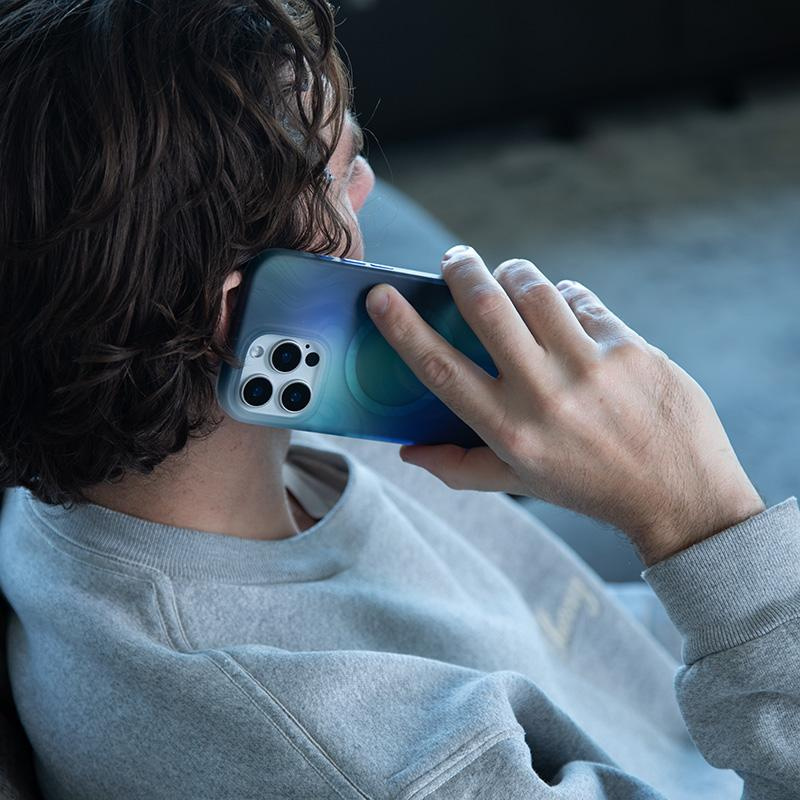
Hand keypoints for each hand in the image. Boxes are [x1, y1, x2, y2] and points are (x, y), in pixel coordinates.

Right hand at [365, 245, 764, 564]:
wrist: (682, 494)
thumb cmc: (591, 487)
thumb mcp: (519, 482)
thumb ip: (458, 467)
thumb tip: (407, 452)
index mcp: (508, 430)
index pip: (440, 368)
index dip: (402, 327)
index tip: (381, 295)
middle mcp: (543, 394)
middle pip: (485, 307)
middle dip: (461, 269)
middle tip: (455, 258)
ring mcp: (588, 366)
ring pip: (533, 289)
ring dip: (512, 273)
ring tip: (507, 276)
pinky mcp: (627, 346)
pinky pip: (580, 299)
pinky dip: (562, 295)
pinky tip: (563, 309)